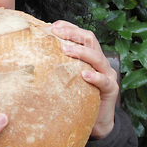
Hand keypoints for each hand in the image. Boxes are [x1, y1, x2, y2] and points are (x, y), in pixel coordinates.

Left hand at [50, 20, 118, 139]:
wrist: (96, 121)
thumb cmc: (78, 97)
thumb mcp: (67, 78)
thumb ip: (59, 66)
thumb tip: (34, 55)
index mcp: (90, 56)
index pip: (82, 35)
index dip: (69, 27)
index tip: (53, 25)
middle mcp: (100, 62)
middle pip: (90, 40)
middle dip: (73, 33)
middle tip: (56, 32)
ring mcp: (108, 75)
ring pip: (97, 57)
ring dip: (80, 52)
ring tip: (65, 49)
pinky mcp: (111, 90)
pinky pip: (105, 81)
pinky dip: (95, 76)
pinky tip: (84, 75)